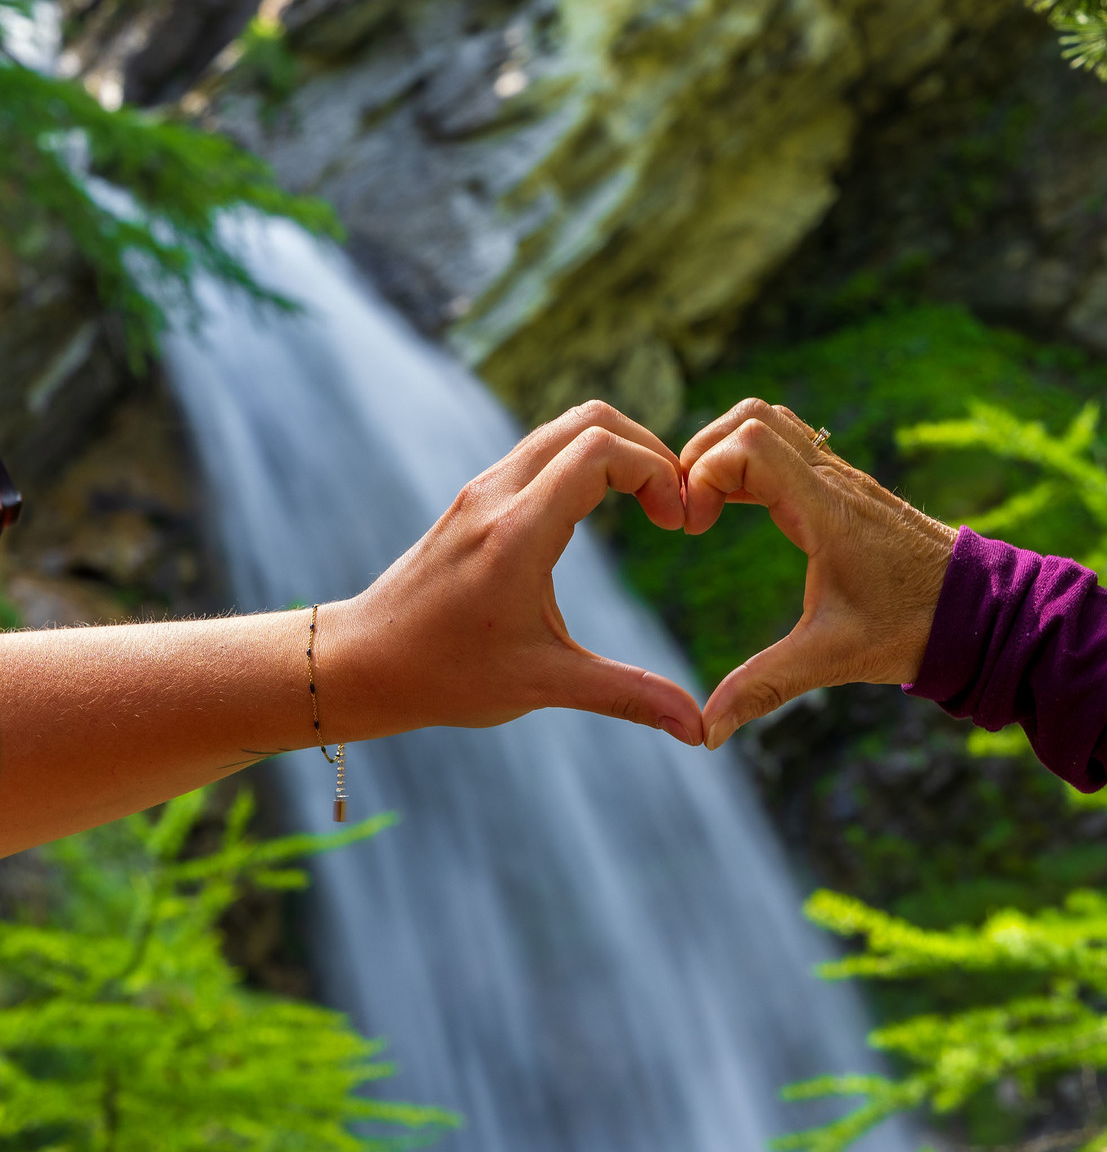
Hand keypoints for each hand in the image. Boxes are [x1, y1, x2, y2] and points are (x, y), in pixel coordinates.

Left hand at [322, 401, 703, 746]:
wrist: (363, 661)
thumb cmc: (446, 676)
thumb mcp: (543, 686)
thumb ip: (627, 696)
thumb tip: (697, 730)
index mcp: (517, 534)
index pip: (601, 450)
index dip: (657, 473)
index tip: (678, 524)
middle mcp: (499, 495)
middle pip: (591, 420)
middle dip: (649, 451)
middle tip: (673, 507)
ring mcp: (484, 490)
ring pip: (566, 427)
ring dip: (618, 452)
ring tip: (648, 506)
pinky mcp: (477, 497)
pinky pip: (544, 450)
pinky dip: (587, 461)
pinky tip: (601, 512)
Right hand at [681, 399, 955, 749]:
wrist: (980, 611)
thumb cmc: (913, 629)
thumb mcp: (832, 658)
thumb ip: (765, 687)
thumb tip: (707, 731)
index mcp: (828, 510)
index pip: (749, 446)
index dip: (704, 474)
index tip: (693, 527)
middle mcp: (834, 481)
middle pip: (752, 417)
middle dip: (704, 454)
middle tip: (690, 511)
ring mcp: (843, 479)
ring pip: (772, 422)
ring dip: (728, 451)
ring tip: (707, 505)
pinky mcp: (847, 489)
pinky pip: (792, 446)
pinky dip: (754, 460)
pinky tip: (740, 506)